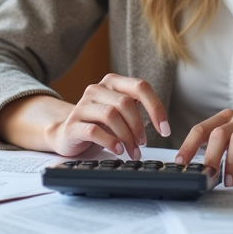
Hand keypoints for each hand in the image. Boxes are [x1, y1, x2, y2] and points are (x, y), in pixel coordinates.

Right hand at [46, 74, 171, 159]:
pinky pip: (94, 131)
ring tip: (132, 151)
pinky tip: (117, 150)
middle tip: (143, 144)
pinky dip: (110, 142)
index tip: (165, 130)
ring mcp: (82, 106)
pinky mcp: (72, 124)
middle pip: (125, 103)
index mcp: (112, 83)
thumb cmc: (99, 125)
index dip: (156, 108)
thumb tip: (162, 125)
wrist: (67, 134)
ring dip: (127, 137)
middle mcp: (96, 90)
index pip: (140, 86)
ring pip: (111, 115)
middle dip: (139, 126)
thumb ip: (137, 111)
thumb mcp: (121, 114)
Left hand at [175, 109, 232, 185]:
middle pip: (218, 134)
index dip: (188, 145)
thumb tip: (195, 171)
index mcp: (227, 120)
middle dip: (209, 157)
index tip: (180, 163)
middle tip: (206, 176)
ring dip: (230, 164)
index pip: (201, 129)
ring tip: (228, 182)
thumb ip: (218, 154)